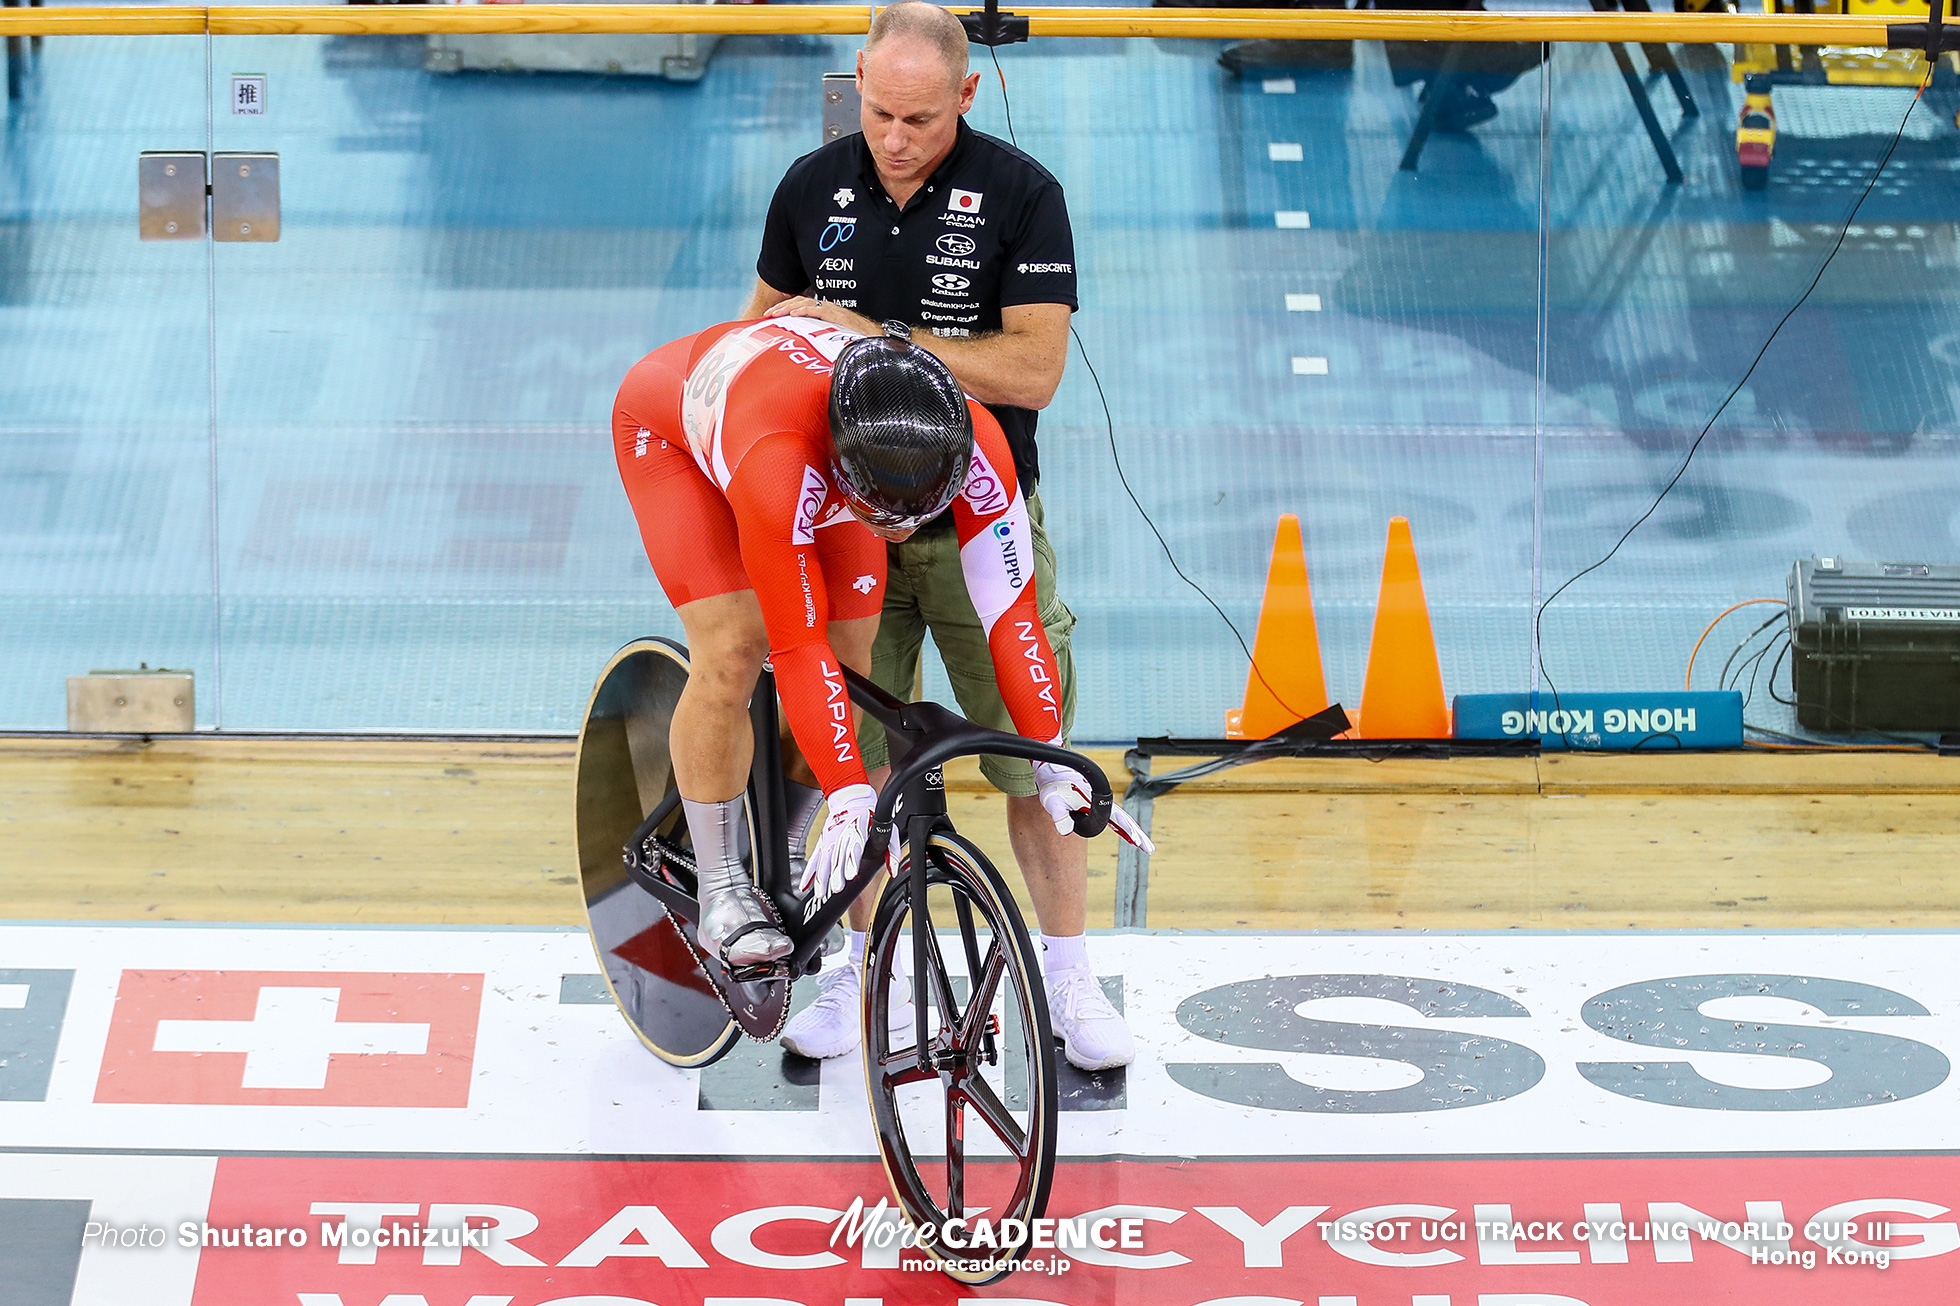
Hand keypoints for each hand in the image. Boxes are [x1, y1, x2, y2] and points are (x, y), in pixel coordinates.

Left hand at [764, 296, 880, 337]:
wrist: (878, 341)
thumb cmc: (859, 344)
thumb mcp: (836, 342)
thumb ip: (823, 342)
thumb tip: (809, 353)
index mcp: (826, 314)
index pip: (803, 306)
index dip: (786, 309)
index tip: (773, 317)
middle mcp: (828, 309)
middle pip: (800, 302)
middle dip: (782, 307)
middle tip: (768, 314)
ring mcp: (832, 311)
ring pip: (805, 303)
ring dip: (788, 307)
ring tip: (775, 313)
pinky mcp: (837, 316)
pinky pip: (817, 310)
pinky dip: (803, 310)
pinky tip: (793, 314)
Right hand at [799, 783, 889, 896]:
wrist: (851, 798)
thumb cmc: (870, 815)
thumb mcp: (887, 828)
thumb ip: (892, 850)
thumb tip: (893, 870)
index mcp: (858, 830)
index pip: (854, 847)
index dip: (852, 861)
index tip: (850, 874)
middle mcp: (842, 835)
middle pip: (838, 856)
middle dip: (836, 873)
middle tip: (837, 888)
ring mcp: (830, 839)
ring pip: (824, 859)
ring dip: (822, 876)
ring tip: (821, 892)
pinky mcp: (823, 842)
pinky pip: (815, 859)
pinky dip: (810, 872)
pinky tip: (806, 885)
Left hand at [1032, 759, 1155, 852]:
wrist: (1053, 772)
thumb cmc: (1054, 785)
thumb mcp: (1053, 801)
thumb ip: (1059, 814)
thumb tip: (1064, 831)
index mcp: (1097, 800)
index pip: (1117, 817)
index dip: (1127, 829)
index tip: (1136, 839)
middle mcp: (1102, 802)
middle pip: (1126, 820)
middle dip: (1138, 834)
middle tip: (1149, 849)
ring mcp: (1100, 805)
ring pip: (1122, 820)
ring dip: (1133, 832)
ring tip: (1145, 846)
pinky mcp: (1095, 808)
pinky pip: (1114, 820)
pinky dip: (1123, 828)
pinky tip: (1129, 837)